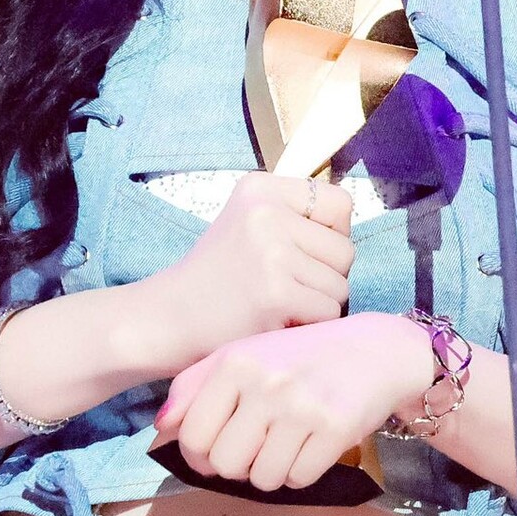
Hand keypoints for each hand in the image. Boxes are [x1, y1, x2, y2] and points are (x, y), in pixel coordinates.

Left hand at [151, 312, 432, 493]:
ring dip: (271, 472)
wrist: (374, 349)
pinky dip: (302, 472)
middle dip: (237, 467)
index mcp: (235, 361)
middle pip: (225, 465)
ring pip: (262, 479)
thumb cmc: (298, 356)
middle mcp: (265, 382)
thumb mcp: (243, 355)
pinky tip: (310, 446)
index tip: (216, 451)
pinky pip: (299, 479)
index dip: (200, 455)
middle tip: (255, 449)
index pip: (193, 435)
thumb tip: (161, 427)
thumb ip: (195, 385)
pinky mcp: (335, 428)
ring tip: (285, 445)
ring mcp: (301, 406)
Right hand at [154, 171, 354, 372]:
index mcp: (261, 188)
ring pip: (340, 286)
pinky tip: (275, 322)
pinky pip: (328, 313)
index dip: (332, 236)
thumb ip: (294, 217)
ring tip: (277, 305)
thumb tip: (351, 230)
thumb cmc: (215, 279)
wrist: (165, 319)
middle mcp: (266, 212)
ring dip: (317, 305)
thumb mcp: (247, 224)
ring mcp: (271, 252)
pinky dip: (308, 327)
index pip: (341, 203)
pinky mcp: (276, 293)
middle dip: (325, 277)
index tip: (302, 254)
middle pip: (345, 250)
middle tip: (285, 287)